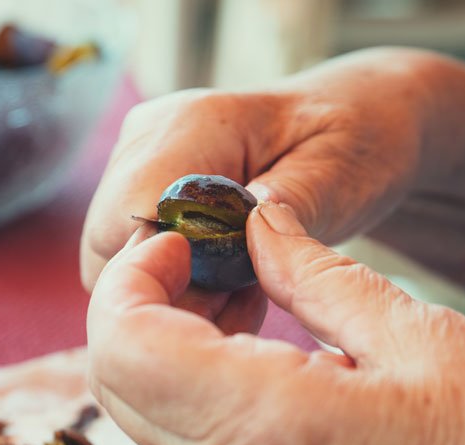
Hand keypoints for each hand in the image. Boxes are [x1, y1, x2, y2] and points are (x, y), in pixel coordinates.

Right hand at [81, 47, 450, 291]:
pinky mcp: (136, 183)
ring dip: (166, 291)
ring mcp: (135, 156)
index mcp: (198, 122)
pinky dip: (166, 282)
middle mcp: (150, 133)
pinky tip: (222, 282)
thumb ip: (289, 207)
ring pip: (108, 256)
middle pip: (107, 242)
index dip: (164, 273)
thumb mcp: (342, 174)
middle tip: (240, 303)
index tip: (228, 297)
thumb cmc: (357, 142)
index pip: (133, 212)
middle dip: (164, 290)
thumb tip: (240, 238)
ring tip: (239, 291)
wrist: (355, 120)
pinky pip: (121, 252)